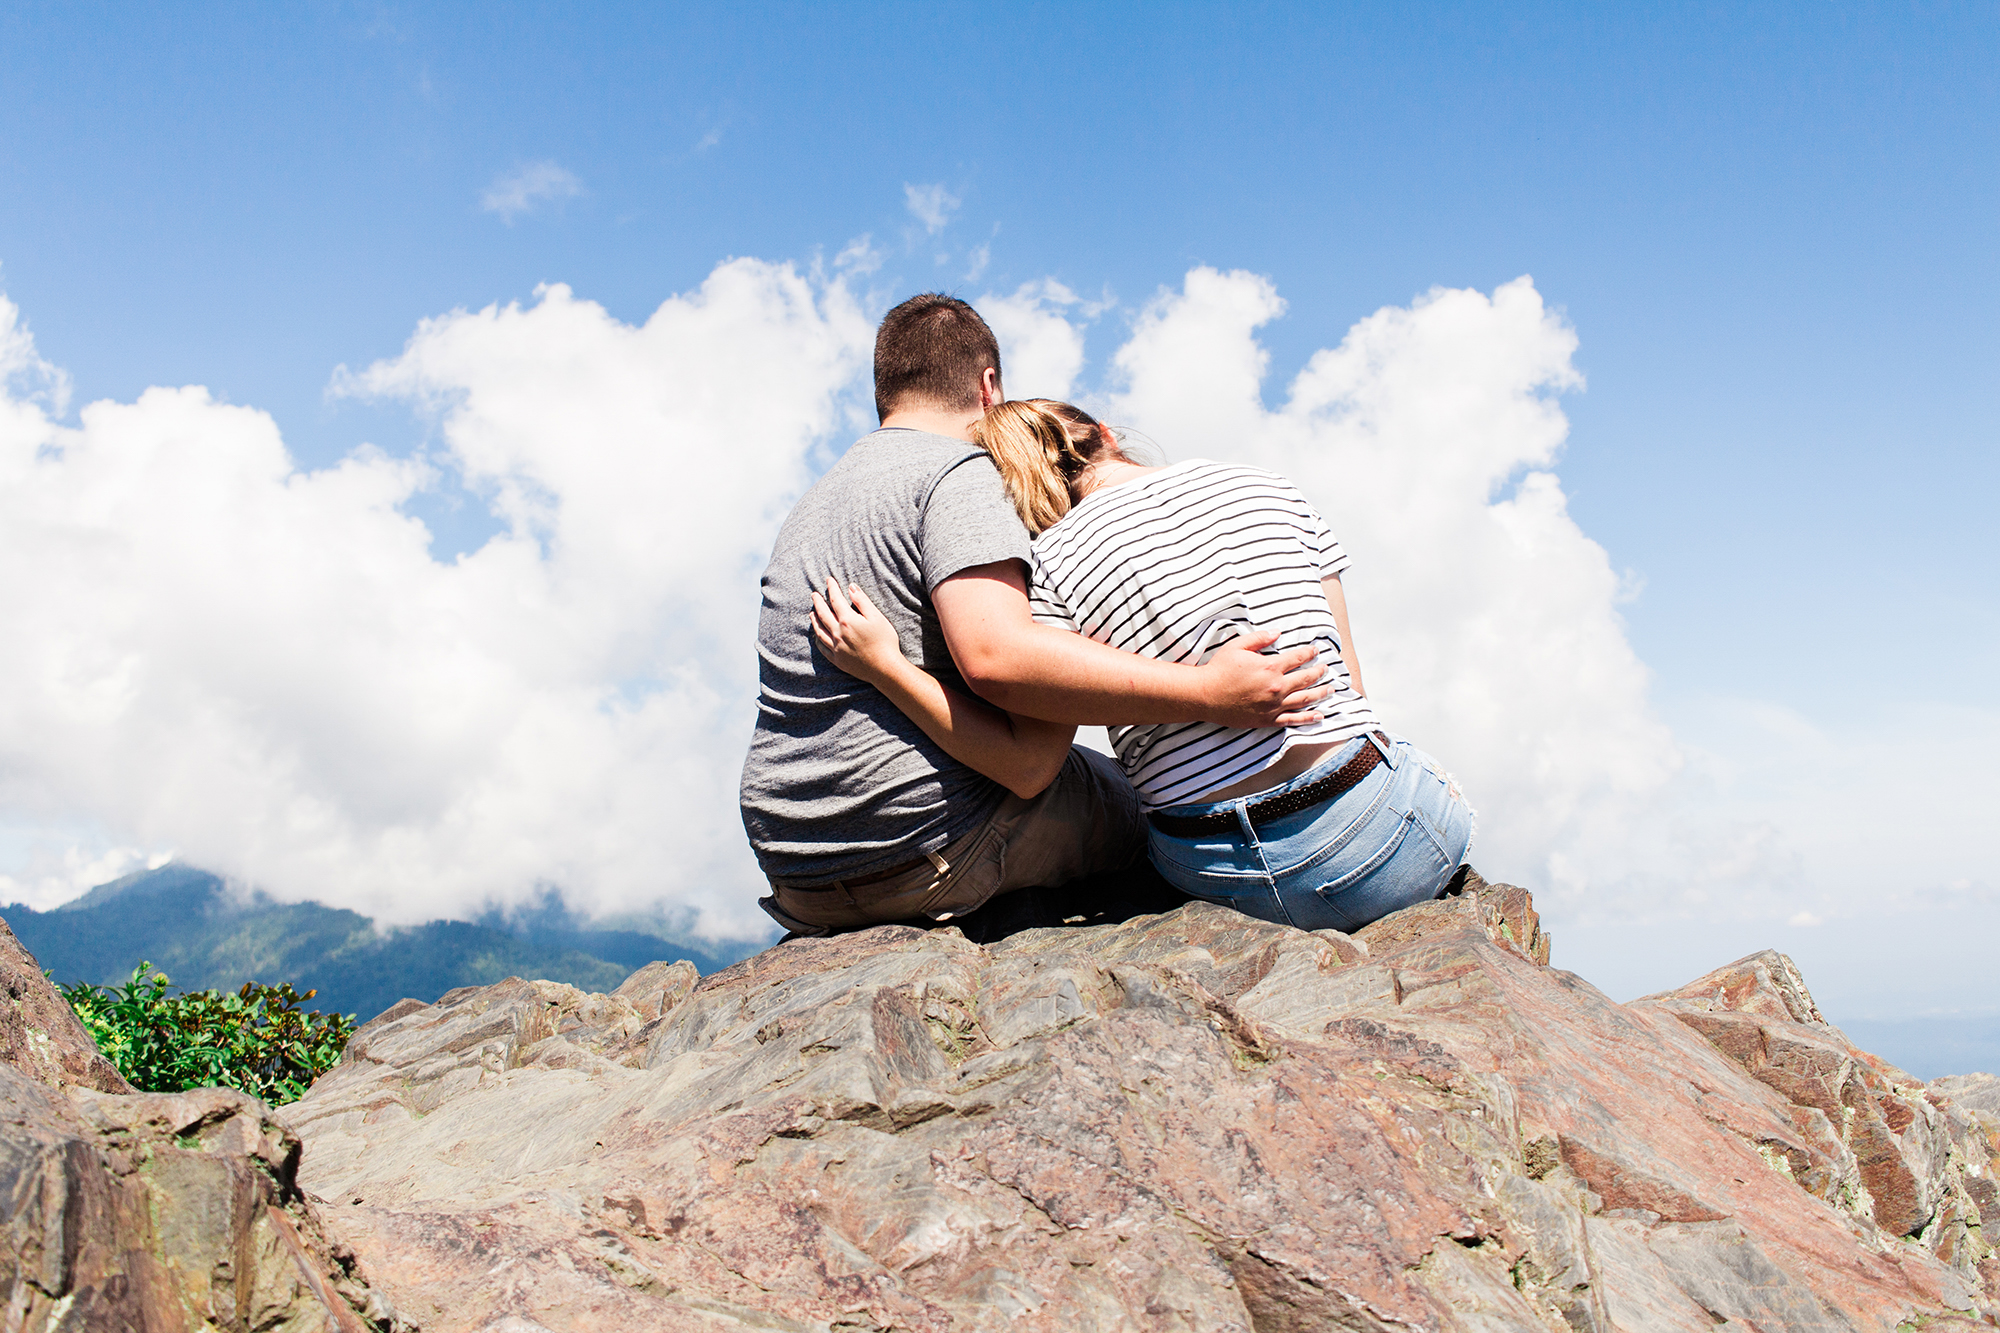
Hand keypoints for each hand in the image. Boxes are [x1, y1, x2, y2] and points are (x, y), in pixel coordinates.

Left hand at [811, 578, 907, 684]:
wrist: (885, 668)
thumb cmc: (885, 641)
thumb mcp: (877, 617)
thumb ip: (862, 601)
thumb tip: (851, 587)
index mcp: (848, 620)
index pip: (836, 600)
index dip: (832, 588)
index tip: (829, 580)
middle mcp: (838, 633)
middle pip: (823, 614)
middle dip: (818, 602)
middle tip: (814, 594)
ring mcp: (836, 647)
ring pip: (819, 631)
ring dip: (814, 620)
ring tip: (811, 613)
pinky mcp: (838, 660)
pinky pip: (822, 648)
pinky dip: (818, 639)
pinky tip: (817, 636)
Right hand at [1199, 628, 1330, 727]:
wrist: (1204, 696)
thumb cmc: (1219, 669)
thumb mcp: (1237, 646)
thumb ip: (1259, 638)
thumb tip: (1278, 633)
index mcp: (1270, 667)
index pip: (1298, 658)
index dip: (1309, 653)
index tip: (1316, 650)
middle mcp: (1276, 687)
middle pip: (1306, 678)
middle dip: (1319, 672)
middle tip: (1326, 669)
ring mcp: (1274, 705)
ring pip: (1305, 699)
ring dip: (1321, 693)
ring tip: (1331, 689)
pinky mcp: (1268, 719)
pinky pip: (1293, 719)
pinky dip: (1309, 718)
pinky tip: (1320, 716)